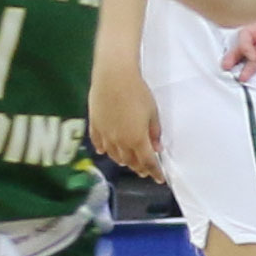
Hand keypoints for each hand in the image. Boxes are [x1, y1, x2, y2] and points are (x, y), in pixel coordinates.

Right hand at [88, 59, 162, 178]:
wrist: (113, 77)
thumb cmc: (137, 92)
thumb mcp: (152, 112)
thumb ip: (154, 132)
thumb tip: (157, 148)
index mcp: (137, 139)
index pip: (148, 162)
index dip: (155, 172)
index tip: (160, 179)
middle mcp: (120, 142)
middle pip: (130, 161)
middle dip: (140, 168)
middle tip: (145, 171)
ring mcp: (105, 135)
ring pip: (114, 155)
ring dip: (123, 161)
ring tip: (129, 162)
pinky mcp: (94, 126)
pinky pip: (99, 144)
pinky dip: (104, 150)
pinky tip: (105, 152)